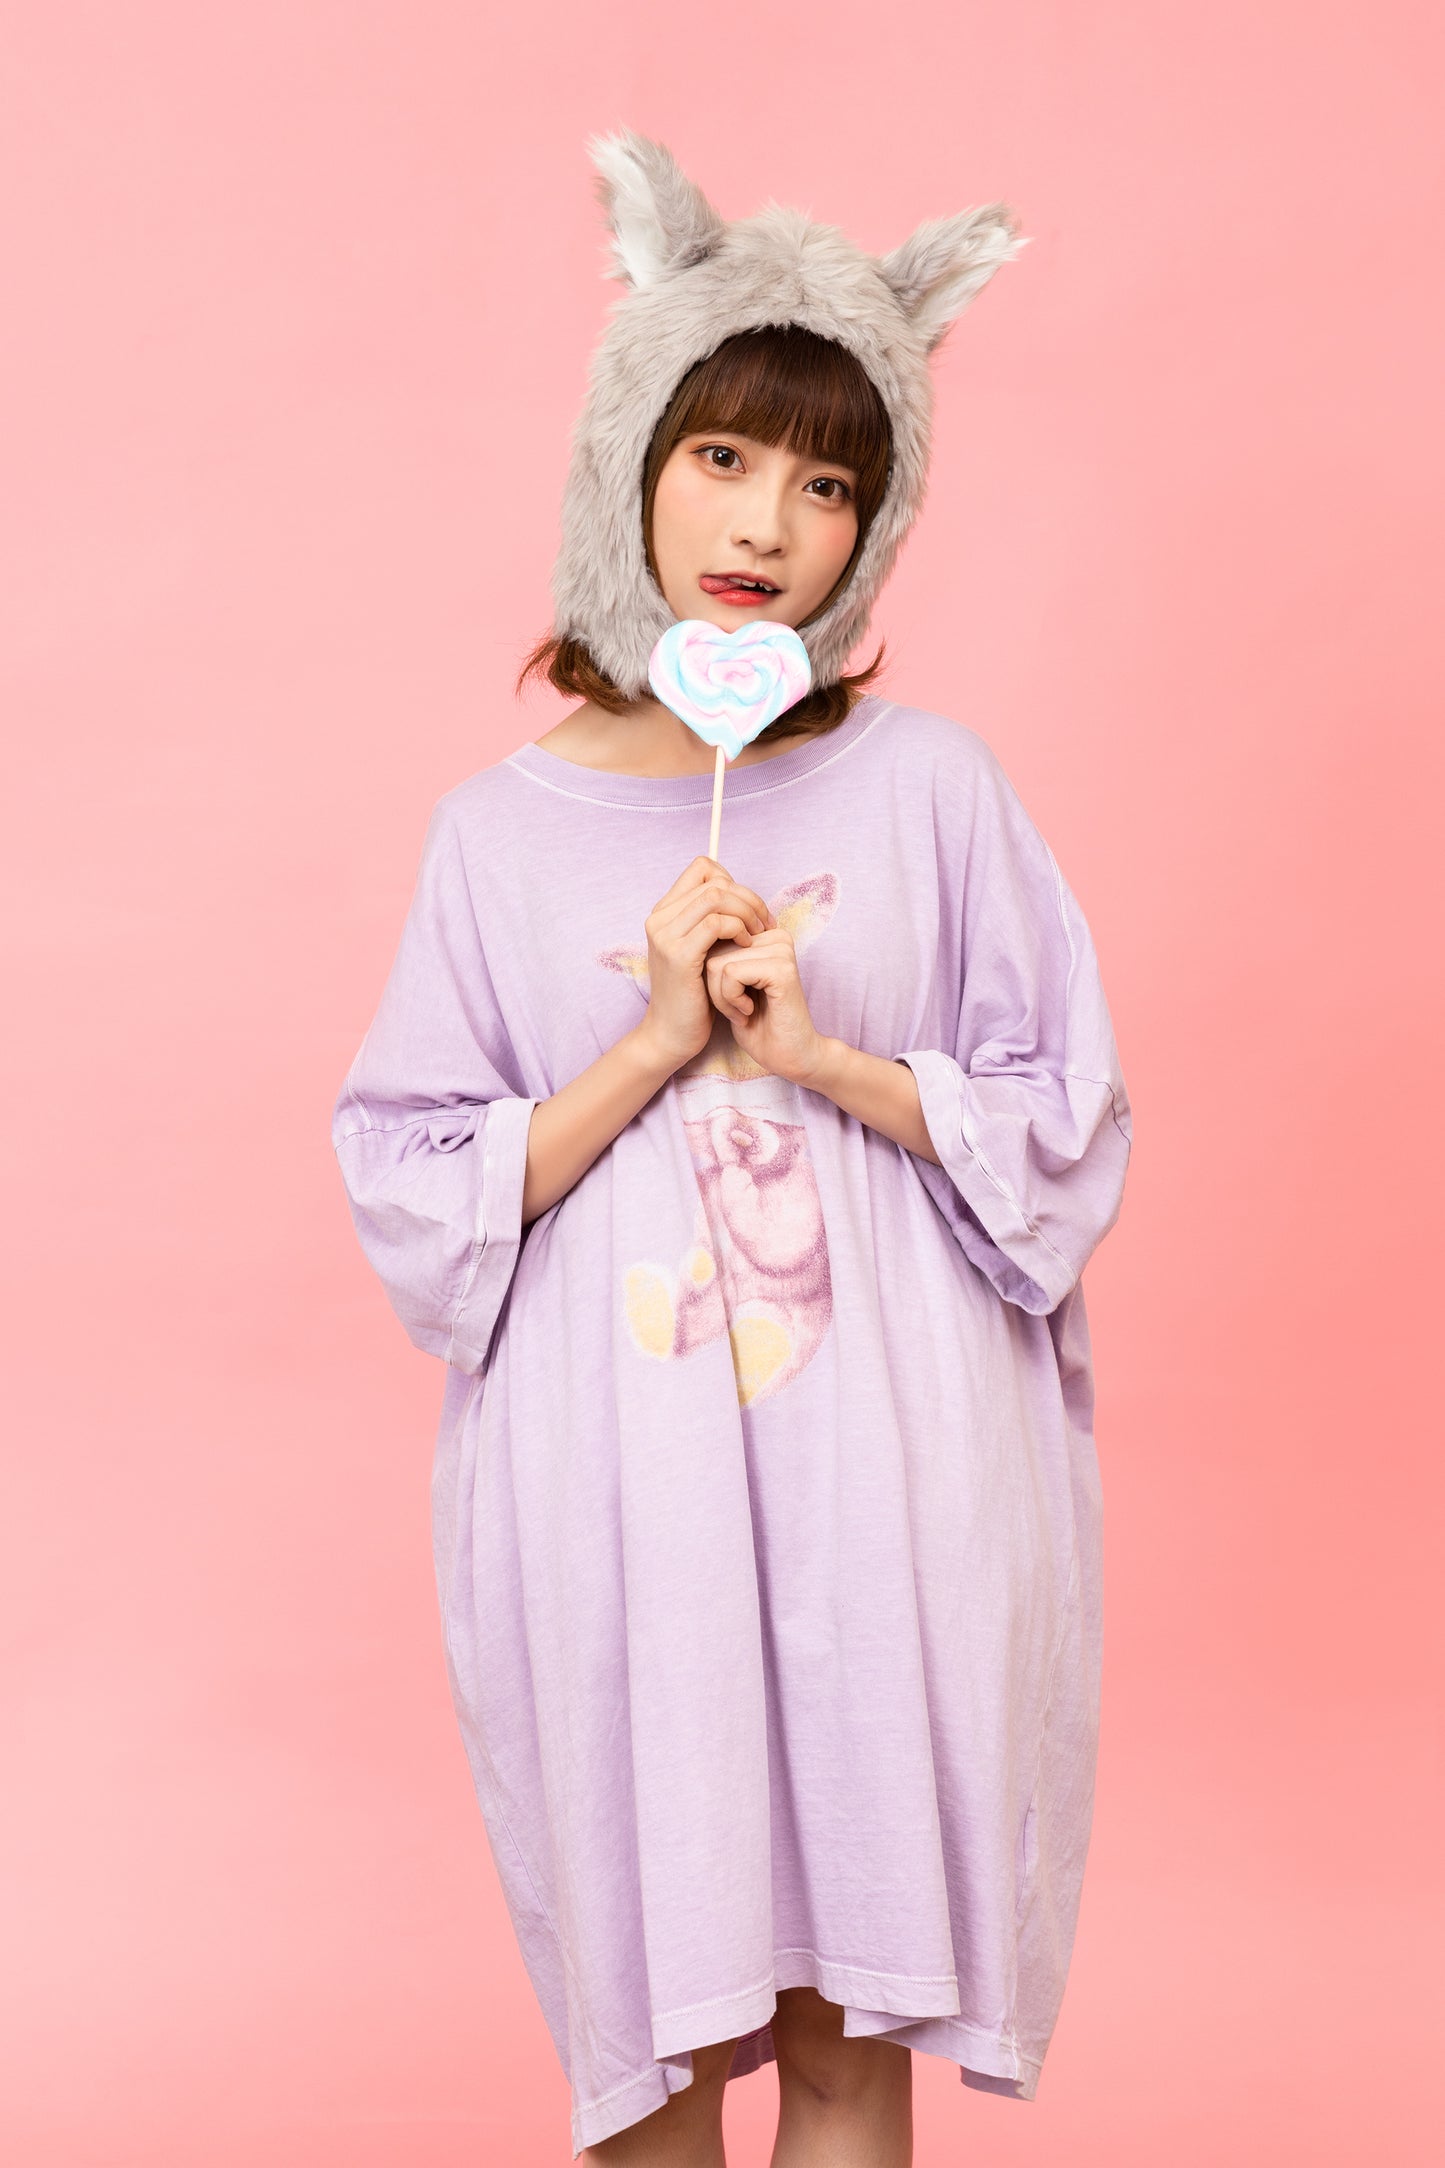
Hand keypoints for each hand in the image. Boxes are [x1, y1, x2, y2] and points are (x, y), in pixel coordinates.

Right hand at [634, 856, 775, 1071]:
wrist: (672, 1033)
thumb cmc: (693, 993)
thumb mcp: (699, 950)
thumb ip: (709, 921)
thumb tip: (741, 895)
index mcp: (664, 912)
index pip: (702, 868)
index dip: (734, 882)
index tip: (751, 909)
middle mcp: (659, 918)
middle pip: (714, 881)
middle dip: (748, 898)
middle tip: (765, 923)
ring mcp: (665, 935)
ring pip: (716, 897)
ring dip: (747, 912)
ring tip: (758, 935)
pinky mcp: (678, 955)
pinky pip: (716, 924)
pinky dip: (739, 930)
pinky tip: (747, 946)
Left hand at [705, 922, 831, 1084]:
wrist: (787, 1056)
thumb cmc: (756, 1025)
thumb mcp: (729, 985)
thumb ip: (718, 957)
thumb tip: (694, 938)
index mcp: (765, 936)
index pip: (713, 940)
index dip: (712, 975)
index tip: (735, 997)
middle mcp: (776, 937)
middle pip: (713, 950)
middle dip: (715, 987)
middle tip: (739, 1009)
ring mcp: (781, 951)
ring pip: (717, 963)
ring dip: (722, 997)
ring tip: (744, 1012)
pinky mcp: (781, 969)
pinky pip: (730, 974)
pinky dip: (731, 1000)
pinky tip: (749, 1012)